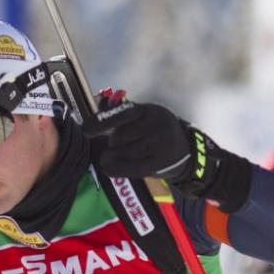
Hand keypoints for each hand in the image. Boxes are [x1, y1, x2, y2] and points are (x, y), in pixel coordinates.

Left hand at [84, 94, 251, 211]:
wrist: (187, 152)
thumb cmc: (156, 133)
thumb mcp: (144, 117)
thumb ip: (122, 112)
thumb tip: (101, 104)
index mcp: (151, 111)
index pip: (122, 114)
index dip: (102, 121)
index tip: (85, 130)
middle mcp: (158, 125)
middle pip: (120, 137)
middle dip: (115, 142)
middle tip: (120, 144)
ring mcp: (161, 145)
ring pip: (123, 153)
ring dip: (115, 155)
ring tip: (121, 154)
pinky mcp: (160, 163)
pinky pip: (130, 168)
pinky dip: (115, 169)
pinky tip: (107, 168)